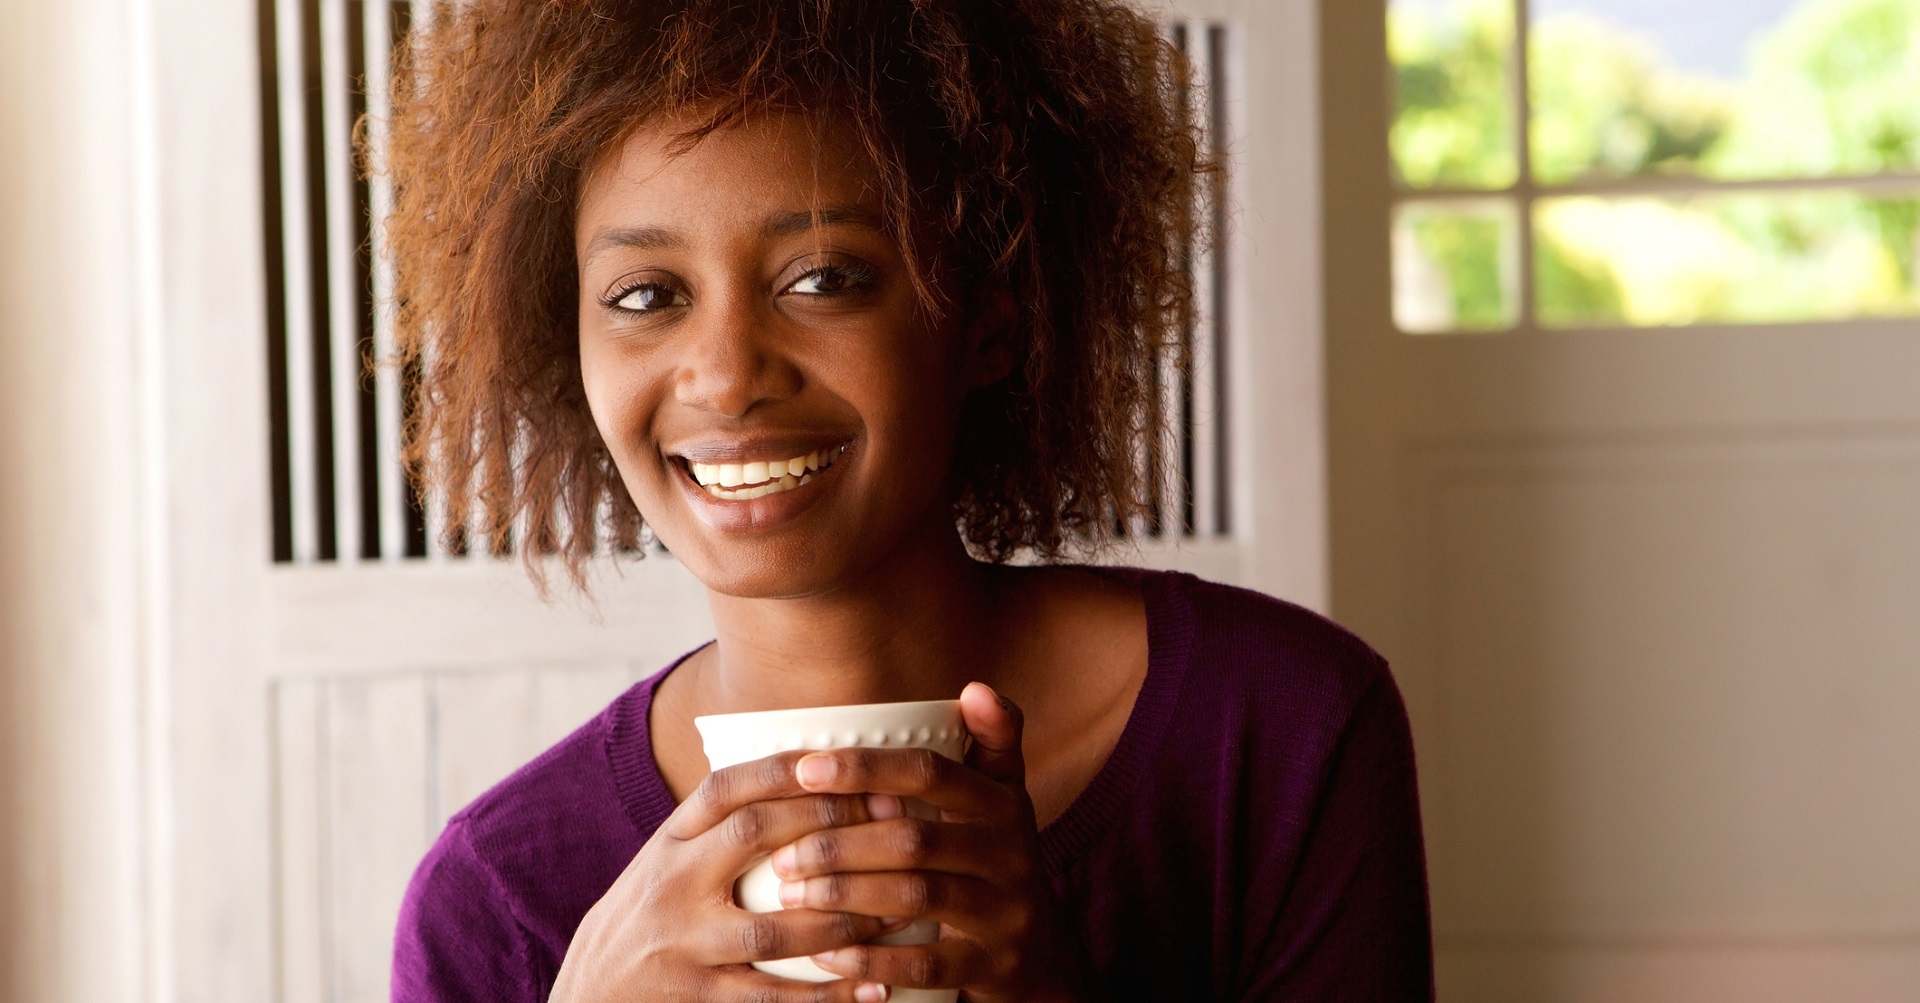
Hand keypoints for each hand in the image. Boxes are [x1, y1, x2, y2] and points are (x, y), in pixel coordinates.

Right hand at [551, 751, 904, 1002]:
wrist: (591, 988)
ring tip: (903, 908)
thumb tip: (815, 774)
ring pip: (774, 929)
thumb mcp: (671, 855)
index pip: (728, 786)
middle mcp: (673, 884)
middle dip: (831, 824)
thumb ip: (726, 822)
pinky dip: (826, 998)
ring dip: (845, 918)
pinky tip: (873, 990)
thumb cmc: (655, 911)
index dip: (790, 770)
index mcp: (672, 839)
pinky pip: (771, 1000)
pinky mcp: (698, 999)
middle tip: (897, 821)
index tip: (853, 763)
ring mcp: (685, 945)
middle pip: (754, 837)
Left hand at [771, 683, 1086, 1002]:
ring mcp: (1006, 913)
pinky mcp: (994, 967)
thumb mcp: (1004, 800)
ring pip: (917, 897)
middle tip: (781, 856)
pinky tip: (826, 956)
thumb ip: (991, 743)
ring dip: (846, 896)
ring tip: (791, 897)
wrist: (1043, 956)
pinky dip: (872, 960)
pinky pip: (926, 964)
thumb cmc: (997, 862)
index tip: (806, 770)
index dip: (867, 768)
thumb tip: (975, 688)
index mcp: (1004, 803)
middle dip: (840, 844)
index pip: (932, 772)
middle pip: (914, 838)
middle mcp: (1013, 853)